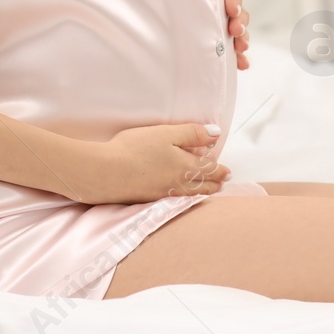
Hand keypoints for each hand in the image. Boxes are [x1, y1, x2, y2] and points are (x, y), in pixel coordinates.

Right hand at [74, 123, 230, 204]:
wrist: (106, 173)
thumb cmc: (135, 149)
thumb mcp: (166, 133)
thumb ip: (192, 133)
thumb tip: (216, 134)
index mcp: (185, 167)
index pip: (208, 169)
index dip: (219, 170)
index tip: (227, 172)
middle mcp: (178, 184)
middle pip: (202, 186)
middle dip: (214, 184)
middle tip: (222, 183)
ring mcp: (163, 194)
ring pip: (189, 195)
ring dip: (201, 192)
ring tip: (207, 191)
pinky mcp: (148, 199)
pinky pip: (175, 199)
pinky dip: (184, 197)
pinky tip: (180, 195)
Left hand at [211, 0, 249, 69]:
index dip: (234, 0)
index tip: (232, 11)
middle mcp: (224, 2)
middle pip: (240, 12)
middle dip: (241, 23)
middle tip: (236, 32)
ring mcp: (222, 21)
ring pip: (239, 30)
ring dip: (243, 39)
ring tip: (241, 49)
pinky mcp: (219, 37)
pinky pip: (232, 47)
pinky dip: (239, 57)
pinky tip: (243, 65)